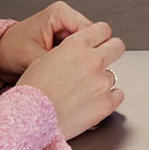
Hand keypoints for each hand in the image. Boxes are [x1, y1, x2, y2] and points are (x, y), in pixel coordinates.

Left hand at [0, 1, 92, 81]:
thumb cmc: (9, 50)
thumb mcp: (34, 57)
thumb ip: (57, 63)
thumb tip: (77, 74)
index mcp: (60, 13)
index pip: (90, 29)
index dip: (90, 49)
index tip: (86, 66)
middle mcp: (66, 19)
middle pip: (92, 38)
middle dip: (85, 55)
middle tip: (74, 71)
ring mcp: (66, 30)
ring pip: (88, 47)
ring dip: (79, 61)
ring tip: (66, 73)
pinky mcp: (65, 42)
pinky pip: (79, 53)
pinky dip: (74, 64)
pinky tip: (65, 73)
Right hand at [14, 20, 127, 140]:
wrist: (31, 120)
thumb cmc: (31, 93)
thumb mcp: (43, 60)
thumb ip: (67, 52)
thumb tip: (76, 53)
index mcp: (76, 46)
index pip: (102, 29)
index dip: (100, 36)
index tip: (99, 43)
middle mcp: (92, 61)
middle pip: (117, 46)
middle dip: (111, 52)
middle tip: (102, 61)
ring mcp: (101, 82)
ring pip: (112, 75)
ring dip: (101, 81)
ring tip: (83, 92)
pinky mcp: (107, 103)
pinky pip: (118, 95)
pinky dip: (108, 98)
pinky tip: (93, 102)